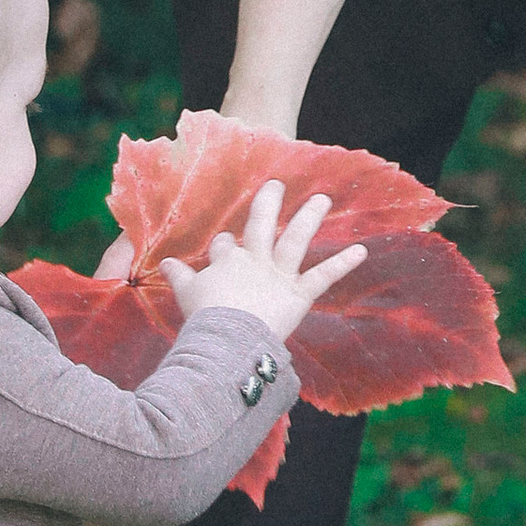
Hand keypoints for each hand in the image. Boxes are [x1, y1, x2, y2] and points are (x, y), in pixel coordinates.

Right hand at [163, 179, 364, 345]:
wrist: (226, 340)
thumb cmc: (204, 319)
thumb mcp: (186, 293)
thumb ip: (179, 276)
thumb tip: (164, 263)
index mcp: (227, 262)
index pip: (225, 246)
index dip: (226, 245)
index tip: (226, 243)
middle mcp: (254, 262)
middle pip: (260, 226)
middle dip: (267, 204)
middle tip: (276, 185)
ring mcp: (278, 276)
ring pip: (294, 240)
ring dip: (309, 218)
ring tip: (323, 199)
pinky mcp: (298, 294)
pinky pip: (323, 276)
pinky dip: (343, 264)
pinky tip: (362, 250)